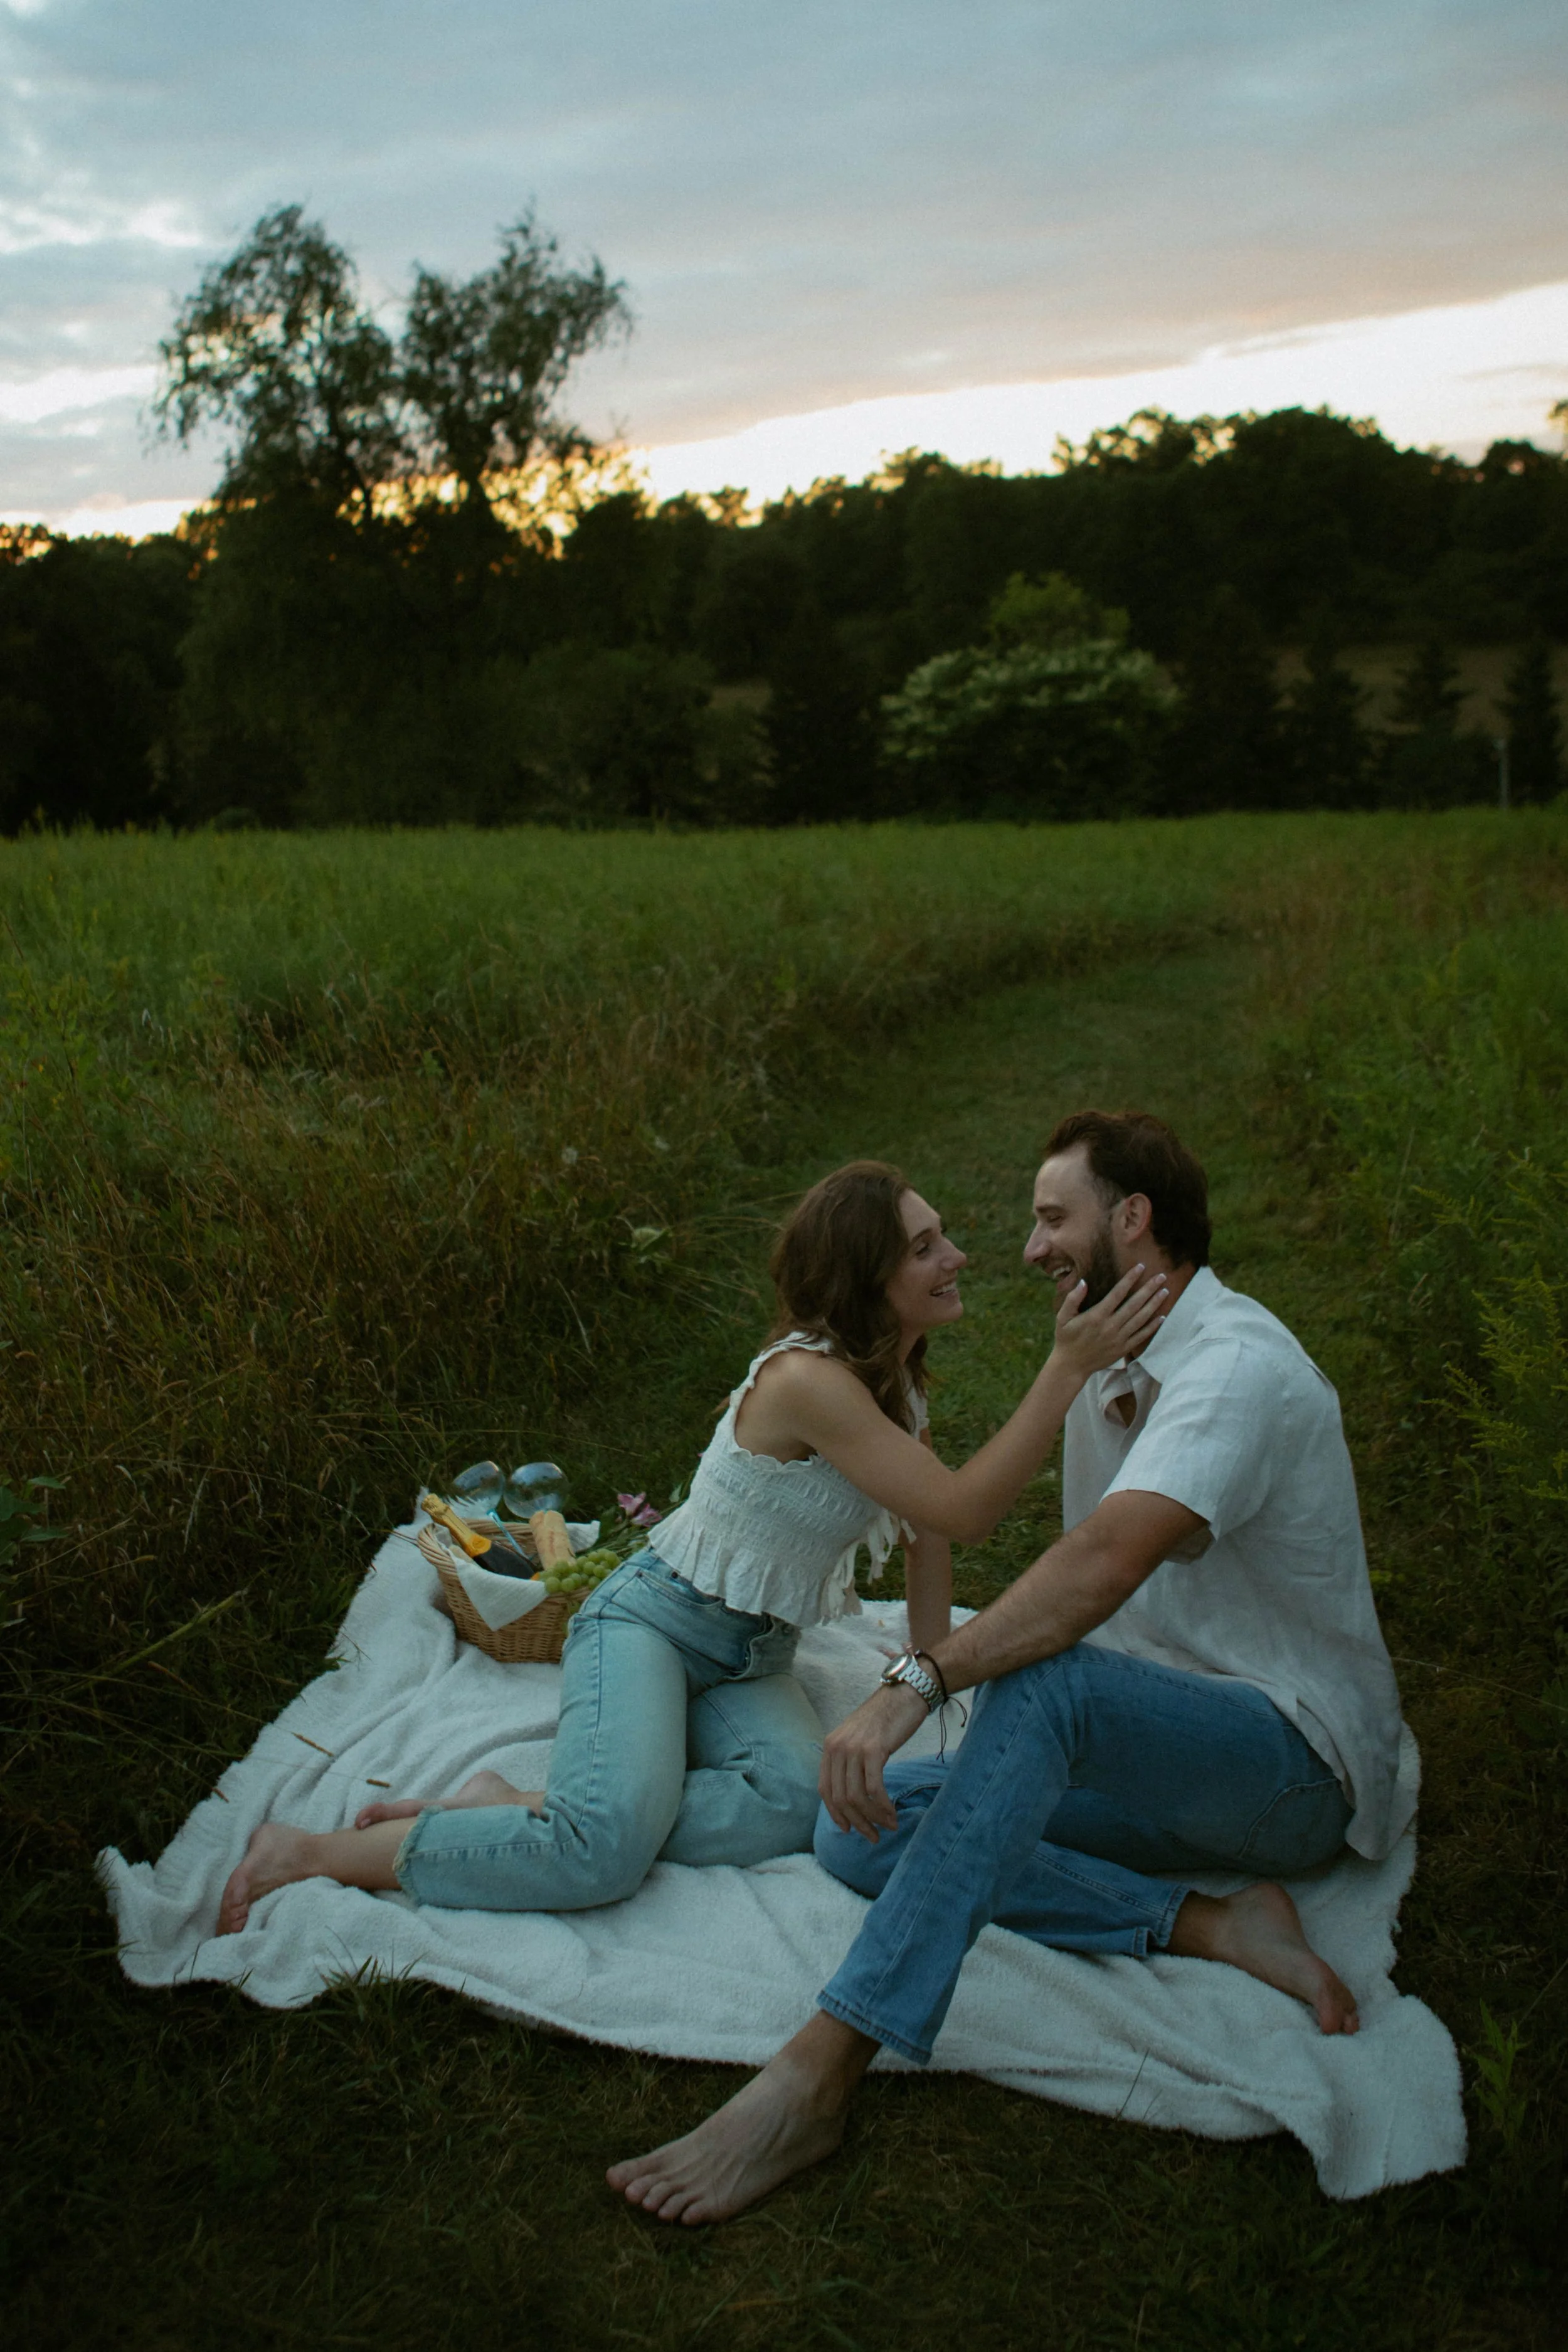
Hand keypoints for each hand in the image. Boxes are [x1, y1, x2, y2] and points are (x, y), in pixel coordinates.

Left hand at [819, 1683, 927, 1840]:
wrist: (905, 1693)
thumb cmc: (886, 1719)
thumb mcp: (858, 1739)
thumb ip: (850, 1763)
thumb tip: (853, 1800)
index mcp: (830, 1746)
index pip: (825, 1790)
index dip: (835, 1814)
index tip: (849, 1830)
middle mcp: (837, 1748)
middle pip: (841, 1798)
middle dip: (857, 1822)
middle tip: (873, 1836)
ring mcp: (854, 1748)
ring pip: (857, 1797)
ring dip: (873, 1818)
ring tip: (888, 1827)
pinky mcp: (874, 1750)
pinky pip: (875, 1789)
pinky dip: (883, 1807)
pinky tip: (893, 1814)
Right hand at [1050, 1262, 1167, 1376]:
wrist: (1071, 1365)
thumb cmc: (1066, 1338)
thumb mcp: (1062, 1317)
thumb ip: (1072, 1298)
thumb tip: (1083, 1282)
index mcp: (1097, 1316)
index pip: (1118, 1293)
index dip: (1130, 1279)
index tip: (1140, 1267)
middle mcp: (1111, 1326)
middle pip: (1135, 1304)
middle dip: (1149, 1289)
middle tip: (1161, 1276)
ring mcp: (1119, 1338)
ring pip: (1141, 1319)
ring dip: (1154, 1304)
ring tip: (1165, 1291)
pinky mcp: (1123, 1349)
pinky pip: (1141, 1336)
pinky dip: (1153, 1326)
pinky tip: (1162, 1316)